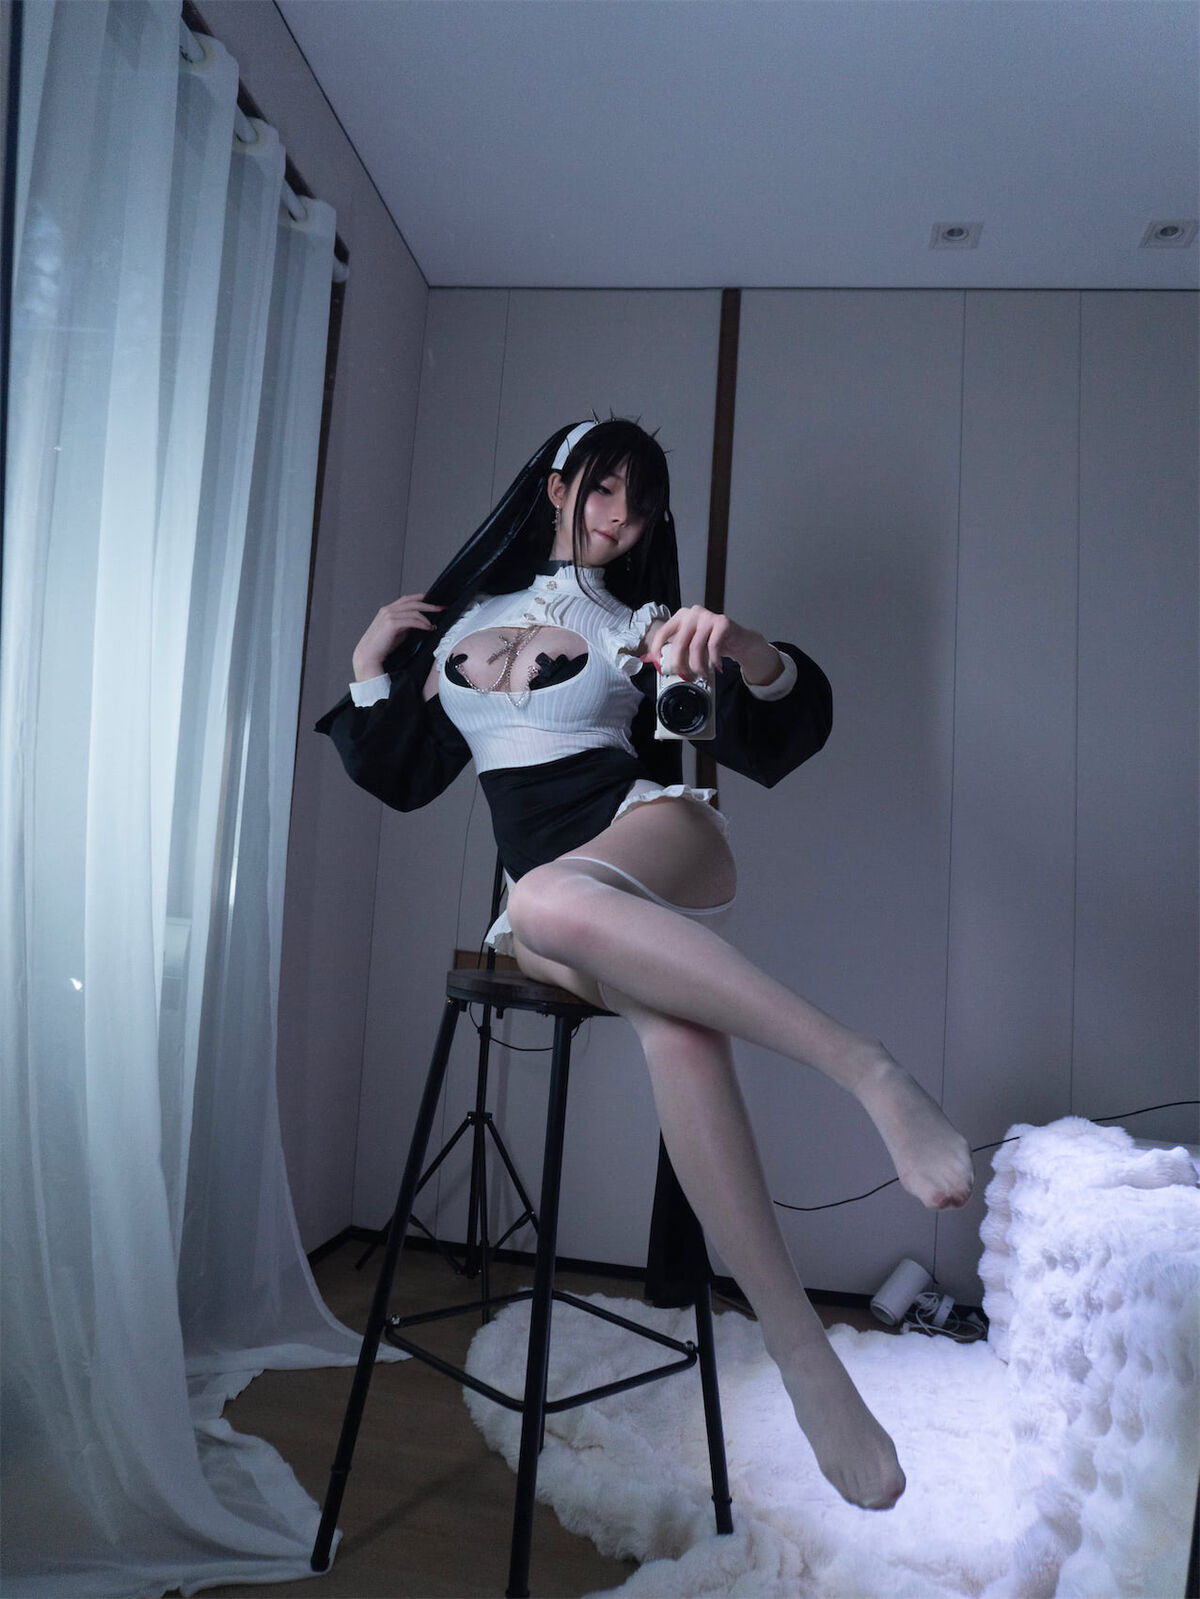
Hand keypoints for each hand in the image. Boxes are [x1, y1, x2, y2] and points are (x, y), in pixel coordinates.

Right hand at [352, 593, 442, 680]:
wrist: (369, 654)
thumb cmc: (381, 645)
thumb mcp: (396, 631)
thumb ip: (405, 624)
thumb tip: (420, 622)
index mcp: (387, 610)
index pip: (407, 599)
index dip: (421, 598)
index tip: (433, 601)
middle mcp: (388, 610)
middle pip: (413, 602)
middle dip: (429, 605)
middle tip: (441, 608)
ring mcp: (389, 615)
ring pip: (414, 610)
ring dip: (427, 616)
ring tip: (434, 623)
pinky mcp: (391, 623)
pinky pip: (412, 620)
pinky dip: (422, 623)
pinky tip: (428, 628)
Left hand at [645, 606, 782, 686]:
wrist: (739, 641)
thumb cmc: (712, 643)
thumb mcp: (691, 645)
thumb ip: (673, 649)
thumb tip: (650, 660)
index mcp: (681, 616)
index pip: (664, 632)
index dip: (658, 650)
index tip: (659, 665)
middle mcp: (693, 613)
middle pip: (679, 642)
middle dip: (680, 663)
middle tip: (683, 676)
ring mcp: (708, 616)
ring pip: (696, 647)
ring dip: (698, 665)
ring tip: (702, 674)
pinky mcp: (722, 622)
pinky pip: (713, 646)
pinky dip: (713, 660)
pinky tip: (716, 666)